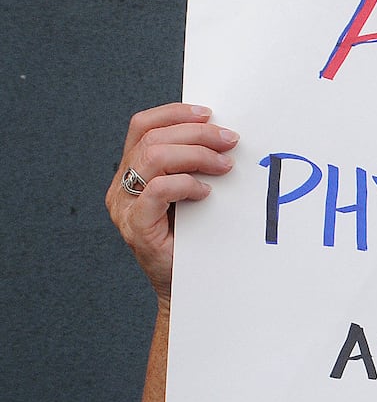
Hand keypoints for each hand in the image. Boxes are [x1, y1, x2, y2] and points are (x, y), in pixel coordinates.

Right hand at [106, 103, 237, 305]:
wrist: (185, 288)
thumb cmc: (192, 241)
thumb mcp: (191, 196)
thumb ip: (193, 168)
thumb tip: (223, 138)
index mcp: (131, 172)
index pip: (143, 127)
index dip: (174, 114)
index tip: (209, 114)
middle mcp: (121, 186)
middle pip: (152, 139)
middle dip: (196, 134)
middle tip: (230, 140)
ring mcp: (125, 208)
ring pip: (153, 159)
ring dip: (195, 155)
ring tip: (224, 165)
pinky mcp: (137, 228)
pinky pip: (157, 191)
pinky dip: (185, 185)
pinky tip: (206, 192)